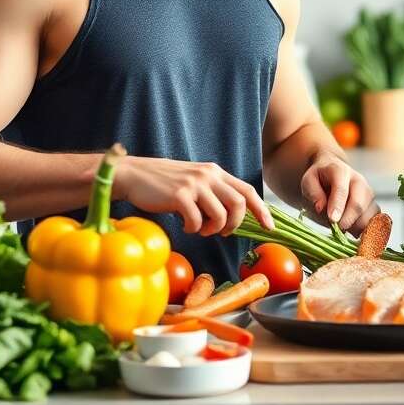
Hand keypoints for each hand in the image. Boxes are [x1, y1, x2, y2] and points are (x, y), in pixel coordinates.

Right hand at [111, 155, 273, 234]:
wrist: (133, 175)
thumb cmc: (164, 183)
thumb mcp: (194, 180)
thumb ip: (214, 191)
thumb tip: (233, 215)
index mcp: (215, 171)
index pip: (247, 190)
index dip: (261, 210)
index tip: (269, 227)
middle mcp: (208, 175)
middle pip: (239, 204)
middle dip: (235, 224)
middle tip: (221, 232)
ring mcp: (194, 184)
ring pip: (221, 215)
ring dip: (213, 229)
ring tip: (200, 229)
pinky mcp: (179, 195)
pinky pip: (197, 221)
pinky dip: (193, 229)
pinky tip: (184, 226)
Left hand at [299, 151, 378, 233]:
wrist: (331, 175)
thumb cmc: (319, 180)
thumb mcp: (308, 181)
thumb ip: (313, 192)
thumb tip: (321, 208)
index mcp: (341, 171)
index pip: (341, 189)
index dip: (338, 206)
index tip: (332, 220)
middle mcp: (359, 181)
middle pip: (359, 203)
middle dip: (349, 219)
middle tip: (337, 229)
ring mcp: (368, 194)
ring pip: (370, 213)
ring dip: (359, 227)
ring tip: (346, 232)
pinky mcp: (373, 206)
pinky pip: (377, 221)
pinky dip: (370, 230)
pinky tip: (359, 236)